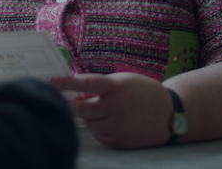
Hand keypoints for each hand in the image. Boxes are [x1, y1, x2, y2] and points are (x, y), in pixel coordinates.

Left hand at [50, 73, 171, 148]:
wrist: (171, 114)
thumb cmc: (144, 92)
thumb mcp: (124, 80)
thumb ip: (102, 86)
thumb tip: (79, 95)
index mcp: (117, 87)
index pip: (86, 83)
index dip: (66, 83)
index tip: (50, 82)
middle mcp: (117, 107)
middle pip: (82, 109)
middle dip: (72, 106)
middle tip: (66, 102)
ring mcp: (119, 126)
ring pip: (90, 124)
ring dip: (90, 118)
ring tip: (103, 110)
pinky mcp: (121, 141)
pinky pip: (100, 136)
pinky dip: (100, 129)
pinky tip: (112, 122)